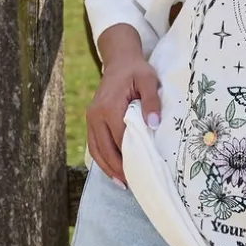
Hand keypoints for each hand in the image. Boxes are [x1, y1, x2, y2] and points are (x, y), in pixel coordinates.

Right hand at [85, 56, 160, 187]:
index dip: (129, 157)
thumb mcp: (149, 80)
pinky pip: (94, 143)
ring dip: (107, 167)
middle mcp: (95, 115)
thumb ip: (151, 101)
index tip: (141, 172)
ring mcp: (91, 118)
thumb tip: (154, 124)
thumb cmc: (136, 70)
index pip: (119, 139)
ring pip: (96, 149)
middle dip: (117, 168)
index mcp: (109, 107)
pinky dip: (102, 158)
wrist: (119, 61)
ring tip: (122, 183)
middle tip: (131, 185)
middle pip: (105, 149)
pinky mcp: (92, 120)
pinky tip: (112, 169)